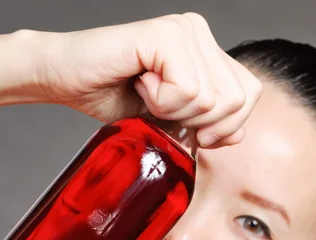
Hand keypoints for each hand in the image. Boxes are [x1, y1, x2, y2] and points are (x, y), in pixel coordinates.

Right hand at [35, 13, 261, 146]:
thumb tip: (239, 133)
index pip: (249, 93)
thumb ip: (207, 124)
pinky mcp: (165, 36)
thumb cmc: (111, 95)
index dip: (226, 125)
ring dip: (173, 112)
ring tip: (146, 93)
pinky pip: (188, 91)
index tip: (192, 132)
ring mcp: (184, 30)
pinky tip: (140, 84)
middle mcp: (199, 32)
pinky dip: (162, 102)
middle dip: (199, 122)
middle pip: (237, 99)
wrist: (66, 79)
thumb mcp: (170, 121)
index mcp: (206, 50)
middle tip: (161, 109)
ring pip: (212, 99)